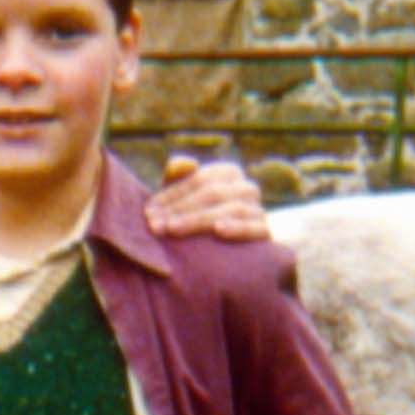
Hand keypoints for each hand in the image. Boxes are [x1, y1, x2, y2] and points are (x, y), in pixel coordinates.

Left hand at [152, 154, 271, 242]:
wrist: (235, 251)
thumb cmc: (199, 218)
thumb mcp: (185, 197)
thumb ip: (178, 177)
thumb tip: (185, 163)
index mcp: (228, 173)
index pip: (199, 179)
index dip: (172, 194)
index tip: (149, 212)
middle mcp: (247, 188)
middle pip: (213, 193)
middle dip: (180, 209)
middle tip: (156, 225)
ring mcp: (259, 210)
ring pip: (232, 208)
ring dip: (199, 220)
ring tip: (175, 229)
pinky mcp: (266, 233)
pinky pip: (255, 228)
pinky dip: (237, 228)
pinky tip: (219, 231)